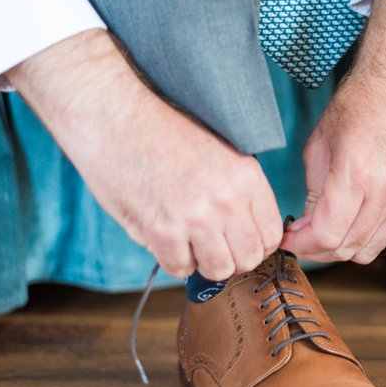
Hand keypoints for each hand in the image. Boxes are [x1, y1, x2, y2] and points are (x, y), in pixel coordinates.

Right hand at [7, 29, 282, 279]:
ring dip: (204, 262)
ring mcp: (196, 217)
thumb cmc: (164, 133)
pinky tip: (166, 238)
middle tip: (212, 245)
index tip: (238, 241)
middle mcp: (227, 199)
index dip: (255, 245)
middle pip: (248, 258)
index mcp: (246, 177)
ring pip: (219, 269)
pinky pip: (180, 269)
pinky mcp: (162, 230)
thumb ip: (240, 193)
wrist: (114, 117)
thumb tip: (250, 236)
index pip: (271, 235)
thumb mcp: (222, 153)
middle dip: (231, 258)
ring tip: (189, 241)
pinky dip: (173, 260)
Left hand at [281, 0, 385, 263]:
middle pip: (345, 247)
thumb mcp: (318, 146)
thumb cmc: (357, 106)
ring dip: (340, 249)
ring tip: (323, 233)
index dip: (300, 244)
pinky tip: (347, 223)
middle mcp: (385, 191)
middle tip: (299, 239)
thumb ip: (312, 192)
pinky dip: (362, 238)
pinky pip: (384, 236)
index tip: (287, 240)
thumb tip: (306, 227)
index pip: (326, 234)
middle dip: (316, 249)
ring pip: (366, 250)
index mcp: (356, 174)